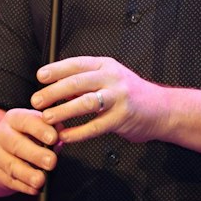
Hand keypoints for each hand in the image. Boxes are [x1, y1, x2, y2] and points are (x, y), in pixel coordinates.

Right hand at [0, 107, 57, 195]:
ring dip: (27, 174)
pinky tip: (34, 189)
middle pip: (16, 145)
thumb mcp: (38, 125)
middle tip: (51, 162)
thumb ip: (52, 130)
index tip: (54, 138)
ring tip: (41, 180)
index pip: (26, 121)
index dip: (40, 130)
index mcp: (14, 119)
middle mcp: (2, 135)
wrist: (0, 146)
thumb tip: (62, 137)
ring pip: (11, 165)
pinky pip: (9, 181)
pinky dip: (23, 186)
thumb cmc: (27, 134)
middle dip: (35, 155)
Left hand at [34, 56, 170, 145]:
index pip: (77, 64)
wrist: (163, 109)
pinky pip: (94, 126)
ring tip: (47, 118)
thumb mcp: (111, 80)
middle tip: (37, 101)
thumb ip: (87, 83)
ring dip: (62, 111)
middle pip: (77, 82)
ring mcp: (119, 98)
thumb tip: (57, 89)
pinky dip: (77, 132)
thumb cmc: (133, 95)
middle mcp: (113, 78)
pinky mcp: (122, 118)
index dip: (56, 70)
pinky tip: (65, 136)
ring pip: (84, 102)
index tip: (40, 77)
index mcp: (107, 66)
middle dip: (53, 92)